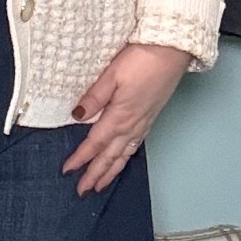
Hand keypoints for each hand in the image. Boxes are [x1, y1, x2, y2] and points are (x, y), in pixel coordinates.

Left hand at [62, 44, 190, 195]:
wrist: (174, 50)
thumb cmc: (144, 58)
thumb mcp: (111, 74)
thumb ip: (94, 97)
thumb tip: (77, 116)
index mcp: (120, 115)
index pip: (95, 143)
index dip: (80, 158)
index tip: (67, 171)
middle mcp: (133, 124)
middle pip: (110, 156)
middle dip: (95, 174)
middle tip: (82, 191)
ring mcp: (144, 122)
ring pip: (124, 154)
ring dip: (110, 171)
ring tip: (100, 185)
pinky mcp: (151, 116)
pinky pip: (135, 145)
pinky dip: (125, 158)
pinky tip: (122, 160)